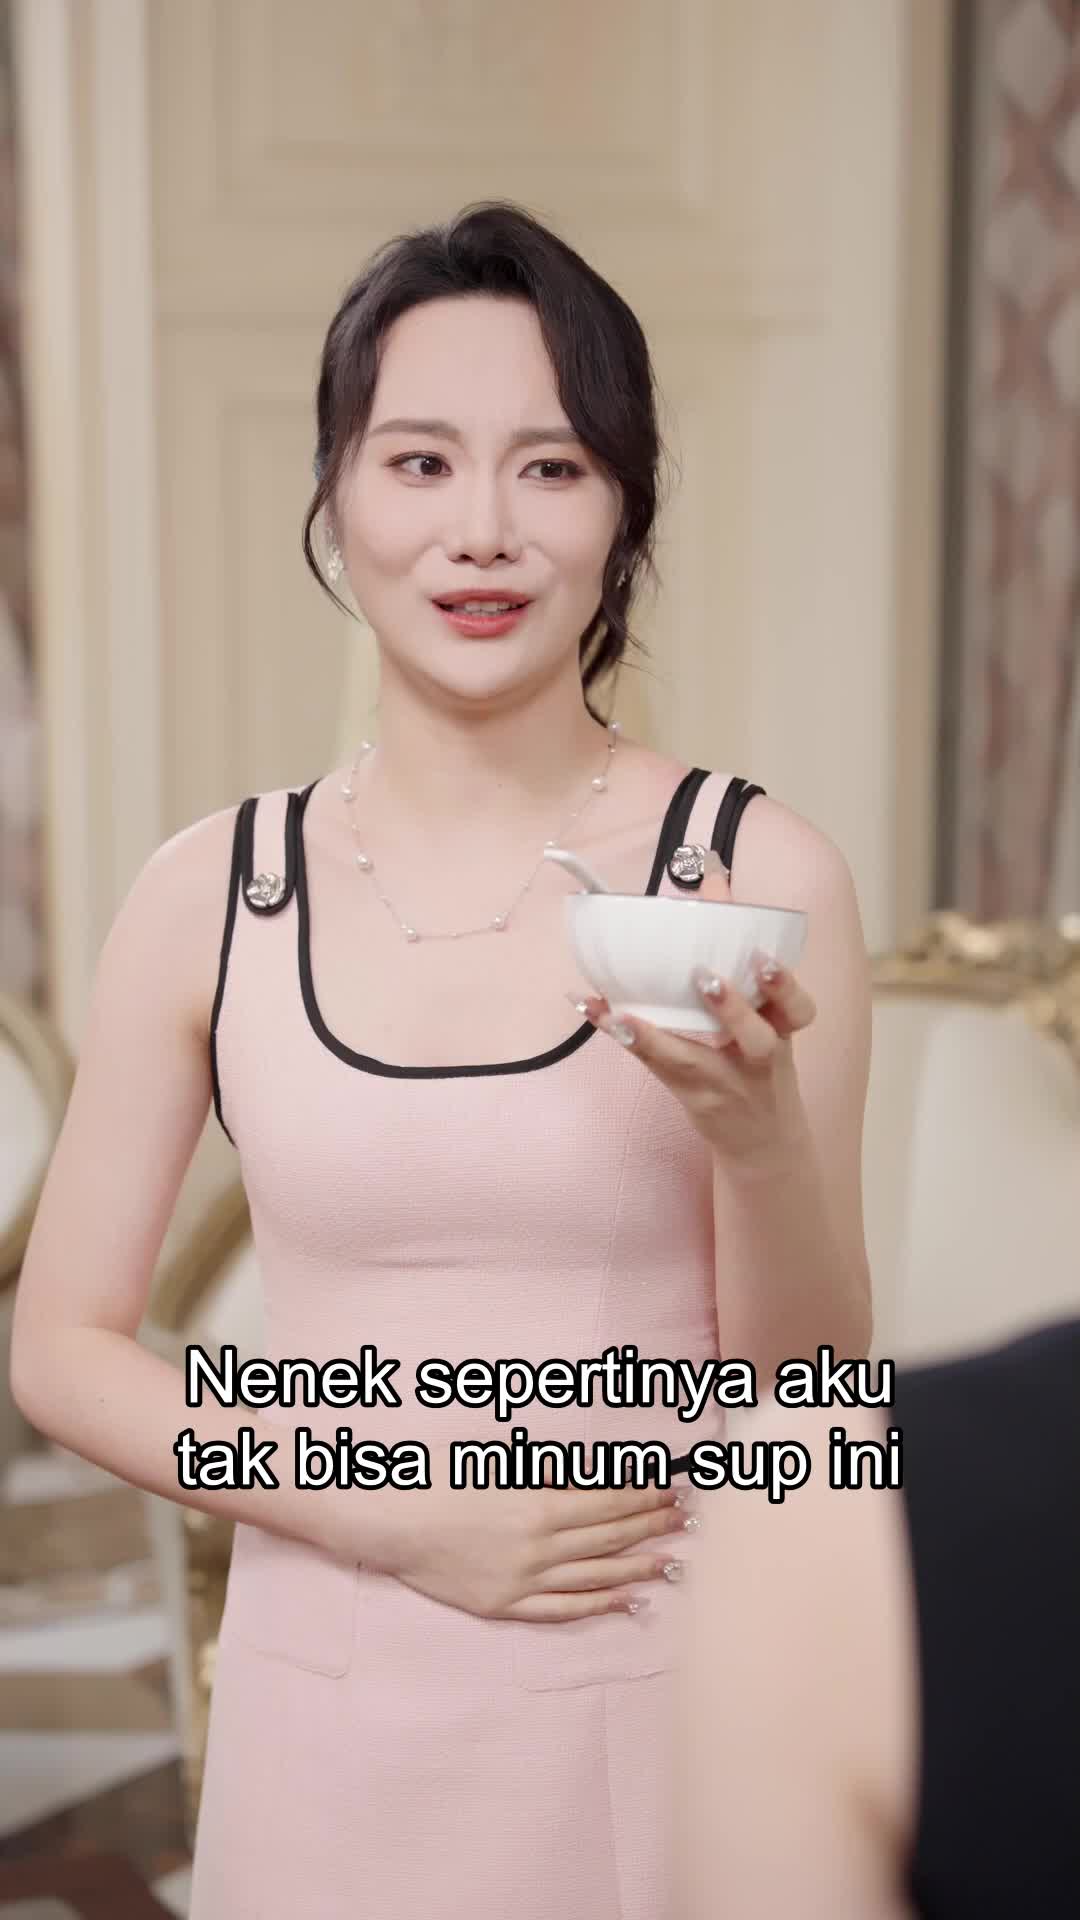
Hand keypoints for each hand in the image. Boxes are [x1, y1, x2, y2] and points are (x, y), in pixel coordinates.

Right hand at [322, 1444, 691, 1621]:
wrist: (391, 1521)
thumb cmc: (440, 1478)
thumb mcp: (500, 1461)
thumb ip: (548, 1471)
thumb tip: (594, 1473)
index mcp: (540, 1504)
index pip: (609, 1501)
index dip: (645, 1494)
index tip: (673, 1488)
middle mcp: (539, 1546)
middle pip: (609, 1537)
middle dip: (652, 1524)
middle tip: (687, 1519)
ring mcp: (524, 1580)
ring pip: (595, 1577)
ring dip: (638, 1566)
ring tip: (673, 1560)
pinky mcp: (505, 1605)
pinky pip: (562, 1609)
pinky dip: (599, 1606)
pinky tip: (628, 1601)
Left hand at [578, 870, 817, 1166]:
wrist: (765, 1144)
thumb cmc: (761, 1064)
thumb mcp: (769, 1018)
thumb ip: (745, 958)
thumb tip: (714, 881)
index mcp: (784, 1033)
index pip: (797, 1009)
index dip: (784, 983)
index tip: (766, 955)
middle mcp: (759, 1060)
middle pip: (757, 1037)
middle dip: (734, 1006)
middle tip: (706, 977)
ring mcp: (724, 1083)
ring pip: (693, 1061)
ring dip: (658, 1034)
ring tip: (623, 1013)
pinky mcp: (691, 1096)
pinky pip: (653, 1065)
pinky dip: (623, 1035)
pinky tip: (593, 1010)